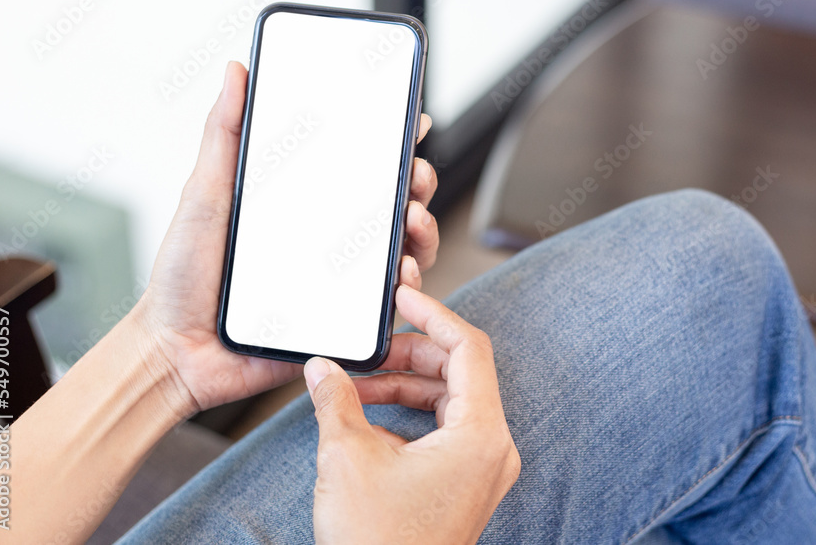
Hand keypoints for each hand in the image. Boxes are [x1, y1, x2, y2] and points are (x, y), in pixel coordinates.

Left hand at [132, 62, 440, 414]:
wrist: (175, 350)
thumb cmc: (184, 277)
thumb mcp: (205, 193)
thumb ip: (224, 133)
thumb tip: (236, 72)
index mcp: (302, 205)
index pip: (357, 167)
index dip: (390, 145)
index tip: (410, 122)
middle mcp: (327, 239)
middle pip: (392, 204)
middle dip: (417, 182)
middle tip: (415, 173)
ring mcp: (339, 280)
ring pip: (403, 249)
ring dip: (422, 229)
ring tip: (412, 217)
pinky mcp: (344, 319)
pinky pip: (388, 301)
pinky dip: (407, 281)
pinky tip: (402, 269)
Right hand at [305, 285, 520, 543]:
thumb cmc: (379, 544)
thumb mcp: (347, 458)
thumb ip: (336, 400)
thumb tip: (322, 369)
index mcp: (481, 433)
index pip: (468, 347)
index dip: (434, 313)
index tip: (404, 295)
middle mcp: (493, 448)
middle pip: (459, 371)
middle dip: (409, 353)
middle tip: (367, 349)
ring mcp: (483, 469)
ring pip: (450, 400)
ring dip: (405, 384)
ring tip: (356, 384)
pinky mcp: (467, 484)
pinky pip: (446, 429)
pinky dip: (411, 414)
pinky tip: (368, 416)